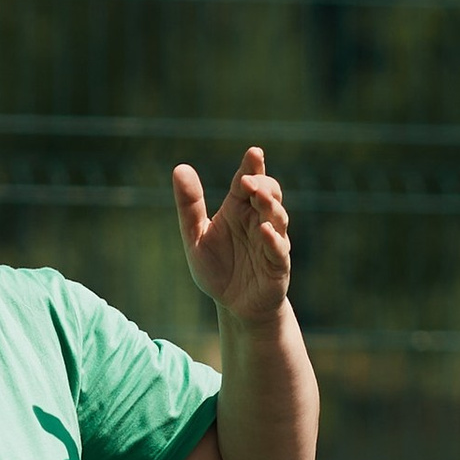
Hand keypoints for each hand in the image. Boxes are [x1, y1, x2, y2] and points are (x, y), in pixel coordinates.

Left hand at [173, 146, 293, 326]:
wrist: (233, 306)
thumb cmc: (217, 268)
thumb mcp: (195, 237)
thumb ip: (189, 206)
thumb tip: (179, 168)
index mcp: (238, 209)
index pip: (247, 181)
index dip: (252, 167)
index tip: (254, 153)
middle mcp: (258, 220)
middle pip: (268, 194)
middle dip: (262, 184)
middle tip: (248, 181)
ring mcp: (271, 241)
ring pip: (278, 217)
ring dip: (270, 205)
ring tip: (258, 196)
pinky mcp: (278, 265)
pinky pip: (279, 249)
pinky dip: (273, 239)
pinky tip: (264, 231)